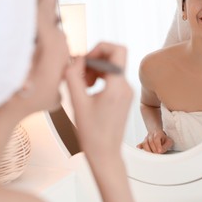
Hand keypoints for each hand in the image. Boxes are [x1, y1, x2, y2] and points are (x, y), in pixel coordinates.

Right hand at [65, 42, 132, 156]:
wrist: (105, 154)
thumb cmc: (92, 134)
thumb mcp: (77, 103)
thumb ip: (74, 77)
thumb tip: (73, 60)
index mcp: (117, 87)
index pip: (118, 50)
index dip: (100, 47)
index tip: (85, 59)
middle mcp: (126, 87)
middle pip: (114, 57)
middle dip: (95, 59)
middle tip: (80, 72)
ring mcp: (127, 92)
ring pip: (113, 67)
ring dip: (96, 69)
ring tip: (83, 83)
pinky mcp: (124, 97)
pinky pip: (113, 78)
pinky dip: (100, 77)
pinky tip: (88, 89)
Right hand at [137, 130, 173, 153]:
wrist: (158, 133)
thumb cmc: (164, 139)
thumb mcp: (169, 141)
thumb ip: (166, 146)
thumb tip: (160, 151)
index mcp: (158, 134)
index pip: (156, 139)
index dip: (157, 145)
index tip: (159, 151)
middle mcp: (151, 135)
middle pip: (150, 142)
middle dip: (154, 149)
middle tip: (157, 154)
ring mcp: (146, 138)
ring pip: (145, 143)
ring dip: (148, 150)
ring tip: (152, 154)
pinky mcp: (143, 142)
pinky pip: (140, 144)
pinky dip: (140, 146)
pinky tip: (139, 148)